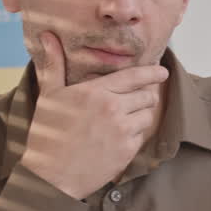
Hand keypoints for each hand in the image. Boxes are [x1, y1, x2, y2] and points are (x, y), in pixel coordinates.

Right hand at [19, 32, 167, 198]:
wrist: (51, 176)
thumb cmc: (49, 133)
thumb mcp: (49, 95)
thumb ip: (54, 64)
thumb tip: (47, 35)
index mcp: (97, 92)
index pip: (135, 76)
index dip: (152, 73)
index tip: (162, 72)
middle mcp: (114, 109)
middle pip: (147, 95)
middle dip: (144, 95)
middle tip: (135, 99)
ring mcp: (123, 131)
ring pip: (147, 115)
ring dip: (140, 115)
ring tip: (122, 120)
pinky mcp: (128, 151)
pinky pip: (142, 136)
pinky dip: (134, 135)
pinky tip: (118, 137)